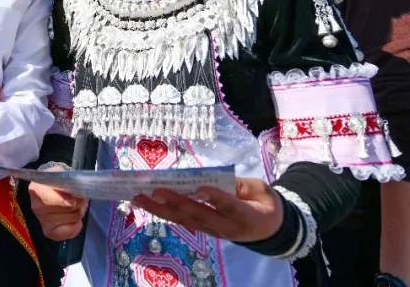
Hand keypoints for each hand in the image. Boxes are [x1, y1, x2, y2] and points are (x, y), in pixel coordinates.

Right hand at [28, 165, 87, 240]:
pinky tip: (73, 219)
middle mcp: (36, 206)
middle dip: (78, 202)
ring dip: (79, 211)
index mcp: (36, 188)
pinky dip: (77, 225)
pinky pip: (71, 231)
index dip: (62, 200)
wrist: (51, 190)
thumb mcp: (60, 173)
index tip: (73, 201)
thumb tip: (74, 197)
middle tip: (78, 197)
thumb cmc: (57, 181)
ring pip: (73, 217)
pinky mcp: (49, 232)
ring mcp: (42, 221)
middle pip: (66, 209)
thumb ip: (66, 180)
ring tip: (75, 205)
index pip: (48, 198)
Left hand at [132, 177, 284, 242]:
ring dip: (161, 210)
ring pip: (185, 221)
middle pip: (199, 216)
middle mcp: (227, 228)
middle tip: (156, 191)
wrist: (269, 230)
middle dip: (176, 203)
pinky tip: (148, 204)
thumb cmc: (265, 204)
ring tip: (140, 198)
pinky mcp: (205, 230)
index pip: (230, 206)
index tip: (200, 189)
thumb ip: (239, 186)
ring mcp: (214, 231)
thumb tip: (213, 178)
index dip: (215, 198)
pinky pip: (184, 221)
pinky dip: (166, 212)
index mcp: (246, 216)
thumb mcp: (261, 190)